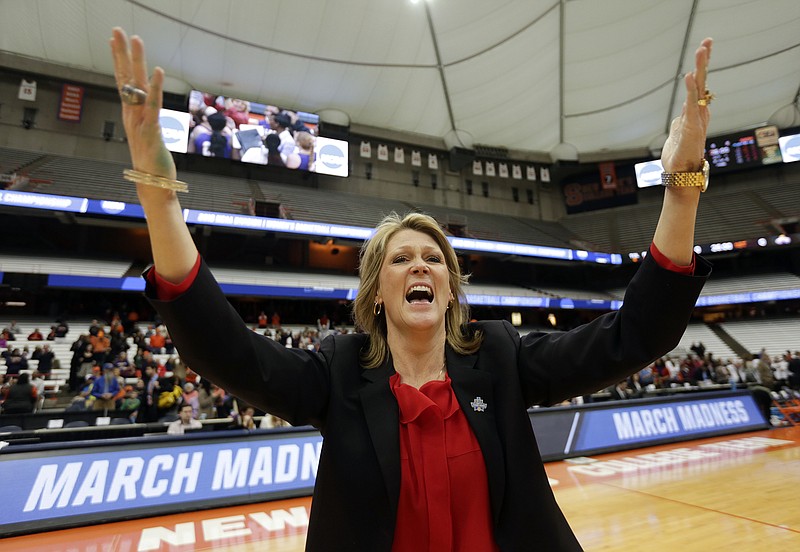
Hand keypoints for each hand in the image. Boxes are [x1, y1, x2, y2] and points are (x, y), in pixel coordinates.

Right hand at [109, 28, 176, 192]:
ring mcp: (139, 122)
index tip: (114, 39)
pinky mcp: (151, 131)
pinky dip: (156, 88)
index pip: (122, 81)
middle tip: (118, 30)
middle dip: (122, 53)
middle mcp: (131, 115)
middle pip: (125, 78)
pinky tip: (158, 71)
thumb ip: (145, 119)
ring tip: (135, 40)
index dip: (118, 60)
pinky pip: (153, 105)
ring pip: (137, 87)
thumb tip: (147, 107)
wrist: (152, 184)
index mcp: (130, 114)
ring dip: (137, 62)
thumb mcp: (147, 135)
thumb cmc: (151, 161)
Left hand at [661, 38, 712, 172]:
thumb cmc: (679, 156)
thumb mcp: (679, 133)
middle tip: (707, 41)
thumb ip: (682, 121)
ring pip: (698, 90)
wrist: (681, 175)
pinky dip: (689, 90)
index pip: (698, 86)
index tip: (703, 48)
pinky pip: (691, 105)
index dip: (701, 67)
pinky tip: (688, 75)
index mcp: (695, 113)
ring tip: (701, 50)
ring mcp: (696, 120)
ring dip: (699, 69)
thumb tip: (681, 115)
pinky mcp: (691, 128)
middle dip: (704, 62)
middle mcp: (698, 114)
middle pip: (701, 82)